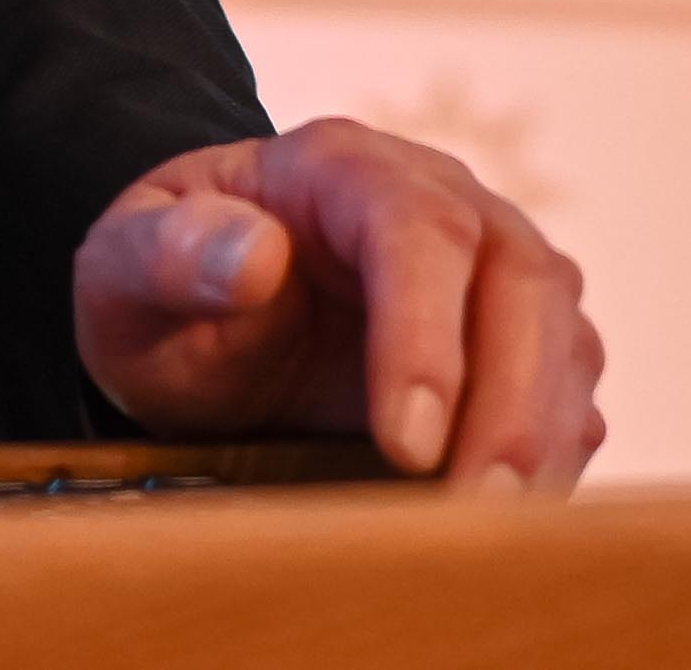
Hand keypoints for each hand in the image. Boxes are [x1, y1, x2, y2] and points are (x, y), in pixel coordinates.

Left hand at [70, 117, 601, 492]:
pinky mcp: (514, 336)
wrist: (197, 310)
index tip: (406, 441)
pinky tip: (511, 508)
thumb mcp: (122, 267)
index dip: (425, 335)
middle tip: (470, 506)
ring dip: (542, 433)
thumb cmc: (164, 286)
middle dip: (510, 401)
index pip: (417, 230)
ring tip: (490, 524)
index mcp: (341, 166)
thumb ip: (168, 253)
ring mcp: (489, 266)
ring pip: (562, 332)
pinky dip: (555, 449)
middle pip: (521, 277)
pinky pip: (568, 384)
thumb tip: (256, 257)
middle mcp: (439, 200)